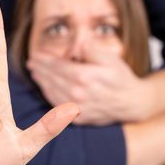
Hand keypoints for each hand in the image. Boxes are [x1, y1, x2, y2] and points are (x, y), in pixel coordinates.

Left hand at [27, 52, 153, 124]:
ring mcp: (77, 108)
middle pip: (52, 78)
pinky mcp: (78, 118)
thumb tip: (76, 46)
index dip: (44, 60)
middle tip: (31, 63)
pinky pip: (58, 105)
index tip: (35, 55)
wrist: (133, 103)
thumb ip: (90, 50)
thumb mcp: (110, 58)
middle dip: (40, 69)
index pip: (57, 66)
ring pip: (52, 92)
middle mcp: (78, 93)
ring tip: (35, 73)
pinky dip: (49, 95)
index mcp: (84, 76)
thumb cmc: (121, 78)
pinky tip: (46, 88)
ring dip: (42, 82)